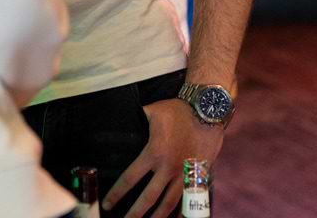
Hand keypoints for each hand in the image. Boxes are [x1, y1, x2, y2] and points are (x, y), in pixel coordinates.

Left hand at [103, 99, 223, 217]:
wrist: (208, 111)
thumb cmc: (178, 110)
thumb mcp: (152, 111)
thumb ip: (137, 119)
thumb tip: (120, 120)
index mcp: (154, 153)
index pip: (130, 179)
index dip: (117, 193)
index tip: (108, 204)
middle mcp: (168, 168)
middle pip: (148, 198)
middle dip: (135, 213)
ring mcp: (185, 174)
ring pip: (169, 203)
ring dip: (157, 216)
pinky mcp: (198, 176)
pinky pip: (189, 199)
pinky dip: (181, 211)